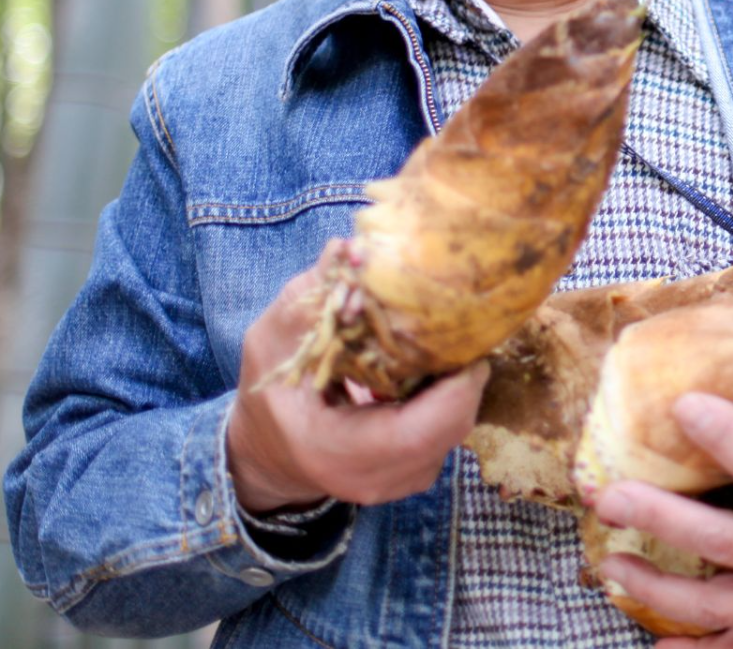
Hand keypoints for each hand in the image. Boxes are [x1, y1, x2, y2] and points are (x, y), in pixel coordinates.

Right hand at [227, 240, 489, 512]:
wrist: (269, 450)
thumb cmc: (271, 391)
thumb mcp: (274, 336)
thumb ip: (314, 295)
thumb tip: (350, 247)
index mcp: (330, 450)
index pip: (416, 432)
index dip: (454, 387)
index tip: (463, 337)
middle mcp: (370, 479)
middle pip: (449, 428)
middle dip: (462, 374)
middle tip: (460, 326)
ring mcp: (396, 484)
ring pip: (456, 430)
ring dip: (458, 385)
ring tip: (444, 343)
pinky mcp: (414, 474)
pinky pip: (449, 433)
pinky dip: (449, 399)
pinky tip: (431, 370)